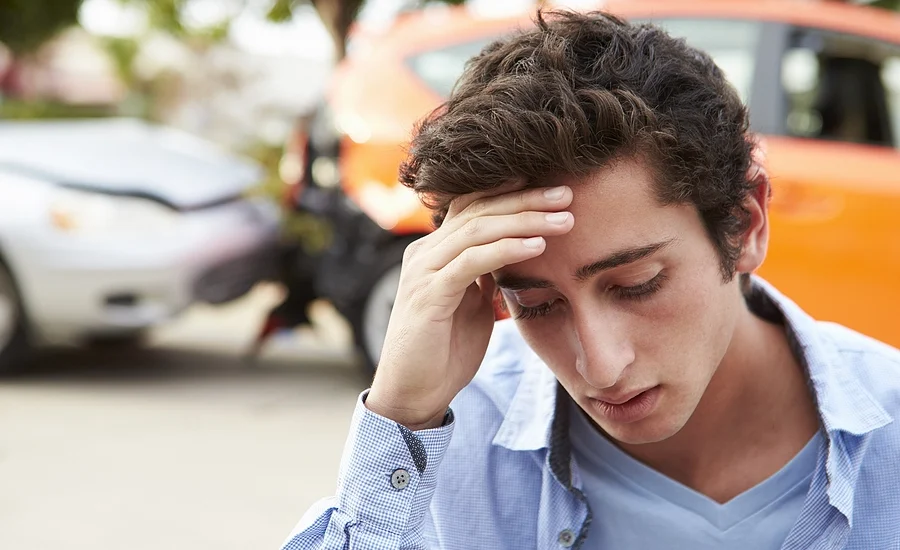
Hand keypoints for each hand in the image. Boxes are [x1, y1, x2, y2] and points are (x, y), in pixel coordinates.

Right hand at [365, 185, 574, 429]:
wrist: (412, 393)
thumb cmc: (444, 351)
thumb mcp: (471, 304)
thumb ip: (485, 275)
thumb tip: (515, 252)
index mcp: (434, 251)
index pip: (473, 206)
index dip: (511, 193)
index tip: (553, 191)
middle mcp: (424, 252)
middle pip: (477, 209)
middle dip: (526, 199)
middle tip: (566, 195)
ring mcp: (423, 271)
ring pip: (477, 229)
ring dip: (525, 221)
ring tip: (563, 219)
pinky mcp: (429, 294)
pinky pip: (471, 261)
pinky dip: (506, 250)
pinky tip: (537, 246)